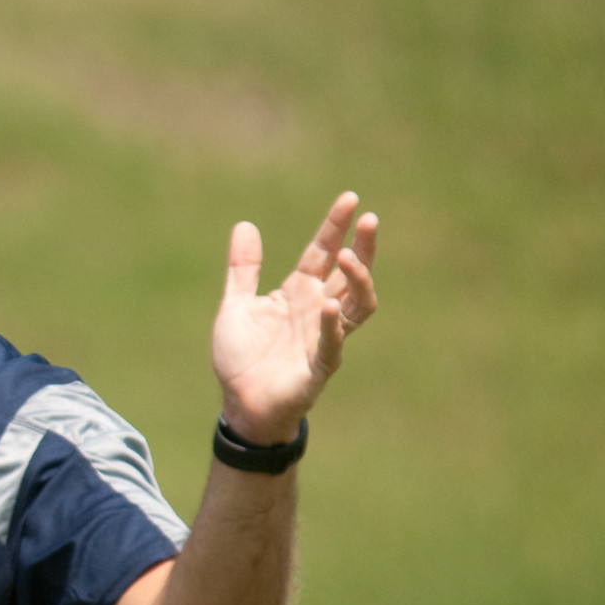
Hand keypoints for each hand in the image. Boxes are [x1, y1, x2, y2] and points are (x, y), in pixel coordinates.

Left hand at [212, 192, 379, 442]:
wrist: (239, 405)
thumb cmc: (241, 358)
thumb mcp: (235, 305)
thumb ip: (242, 268)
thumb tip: (246, 224)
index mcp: (298, 293)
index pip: (322, 253)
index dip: (335, 227)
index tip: (350, 199)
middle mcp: (317, 310)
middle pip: (349, 273)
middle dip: (362, 247)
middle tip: (369, 219)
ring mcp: (322, 337)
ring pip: (356, 305)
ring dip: (357, 280)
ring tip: (349, 256)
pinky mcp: (318, 366)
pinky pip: (333, 345)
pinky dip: (333, 327)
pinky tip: (330, 306)